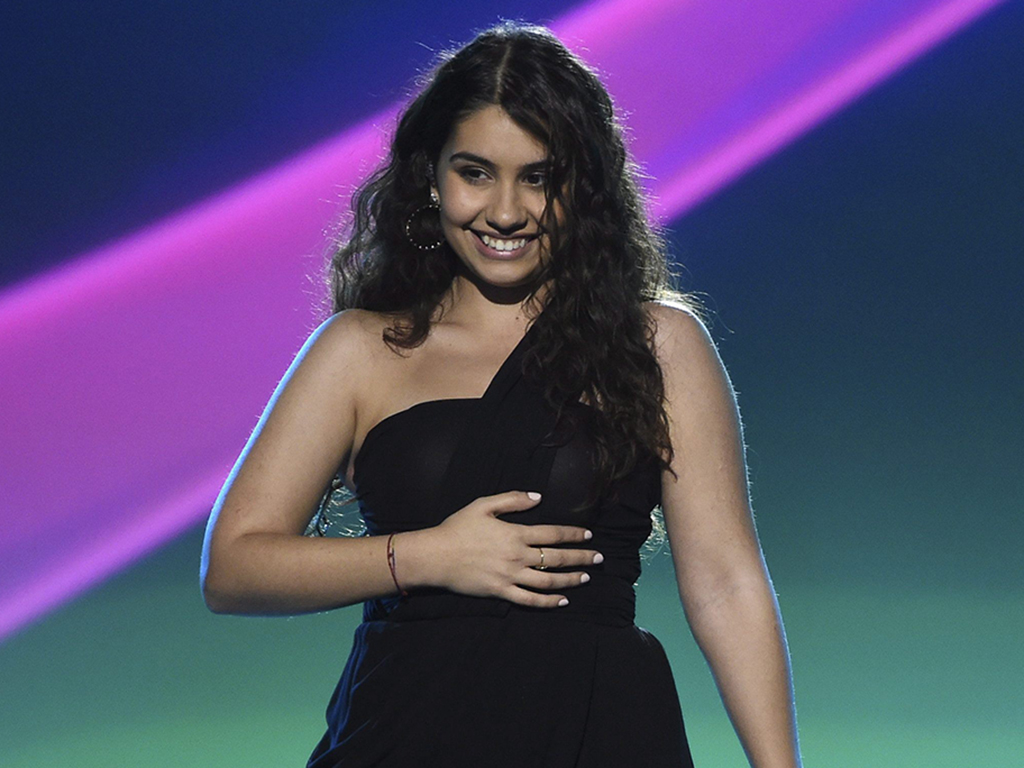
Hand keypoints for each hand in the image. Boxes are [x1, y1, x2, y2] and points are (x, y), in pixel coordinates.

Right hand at [428, 491, 601, 607]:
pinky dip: (548, 602)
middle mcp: (517, 556)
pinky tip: (562, 601)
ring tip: (585, 578)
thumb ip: (512, 500)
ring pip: (548, 581)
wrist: (435, 556)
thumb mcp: (483, 505)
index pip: (553, 534)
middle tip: (599, 558)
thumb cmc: (457, 528)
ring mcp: (510, 577)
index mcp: (515, 533)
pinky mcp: (501, 593)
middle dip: (581, 558)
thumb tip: (538, 497)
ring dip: (570, 580)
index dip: (573, 534)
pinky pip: (530, 600)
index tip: (588, 535)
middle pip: (557, 558)